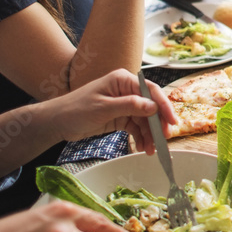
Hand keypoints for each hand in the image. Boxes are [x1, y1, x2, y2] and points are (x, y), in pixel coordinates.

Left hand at [47, 69, 176, 153]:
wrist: (58, 122)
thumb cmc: (76, 109)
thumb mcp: (104, 108)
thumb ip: (130, 106)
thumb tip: (153, 106)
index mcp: (123, 80)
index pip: (150, 91)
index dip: (164, 106)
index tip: (173, 122)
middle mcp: (126, 90)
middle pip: (150, 107)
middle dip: (158, 124)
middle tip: (164, 140)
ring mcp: (124, 104)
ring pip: (145, 119)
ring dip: (150, 135)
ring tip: (151, 151)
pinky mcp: (120, 117)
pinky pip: (136, 127)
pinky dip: (141, 137)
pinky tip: (143, 148)